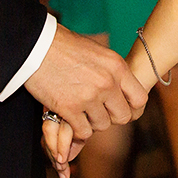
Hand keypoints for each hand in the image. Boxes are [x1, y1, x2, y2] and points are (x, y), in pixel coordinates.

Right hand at [30, 25, 148, 177]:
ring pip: (102, 125)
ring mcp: (89, 96)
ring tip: (80, 109)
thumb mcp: (97, 52)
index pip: (140, 98)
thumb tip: (120, 87)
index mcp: (117, 66)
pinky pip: (83, 131)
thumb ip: (111, 71)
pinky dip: (77, 129)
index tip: (120, 107)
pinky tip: (70, 116)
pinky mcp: (69, 108)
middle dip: (110, 117)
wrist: (36, 46)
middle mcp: (107, 82)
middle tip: (97, 110)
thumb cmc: (64, 46)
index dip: (131, 107)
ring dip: (92, 122)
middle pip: (122, 116)